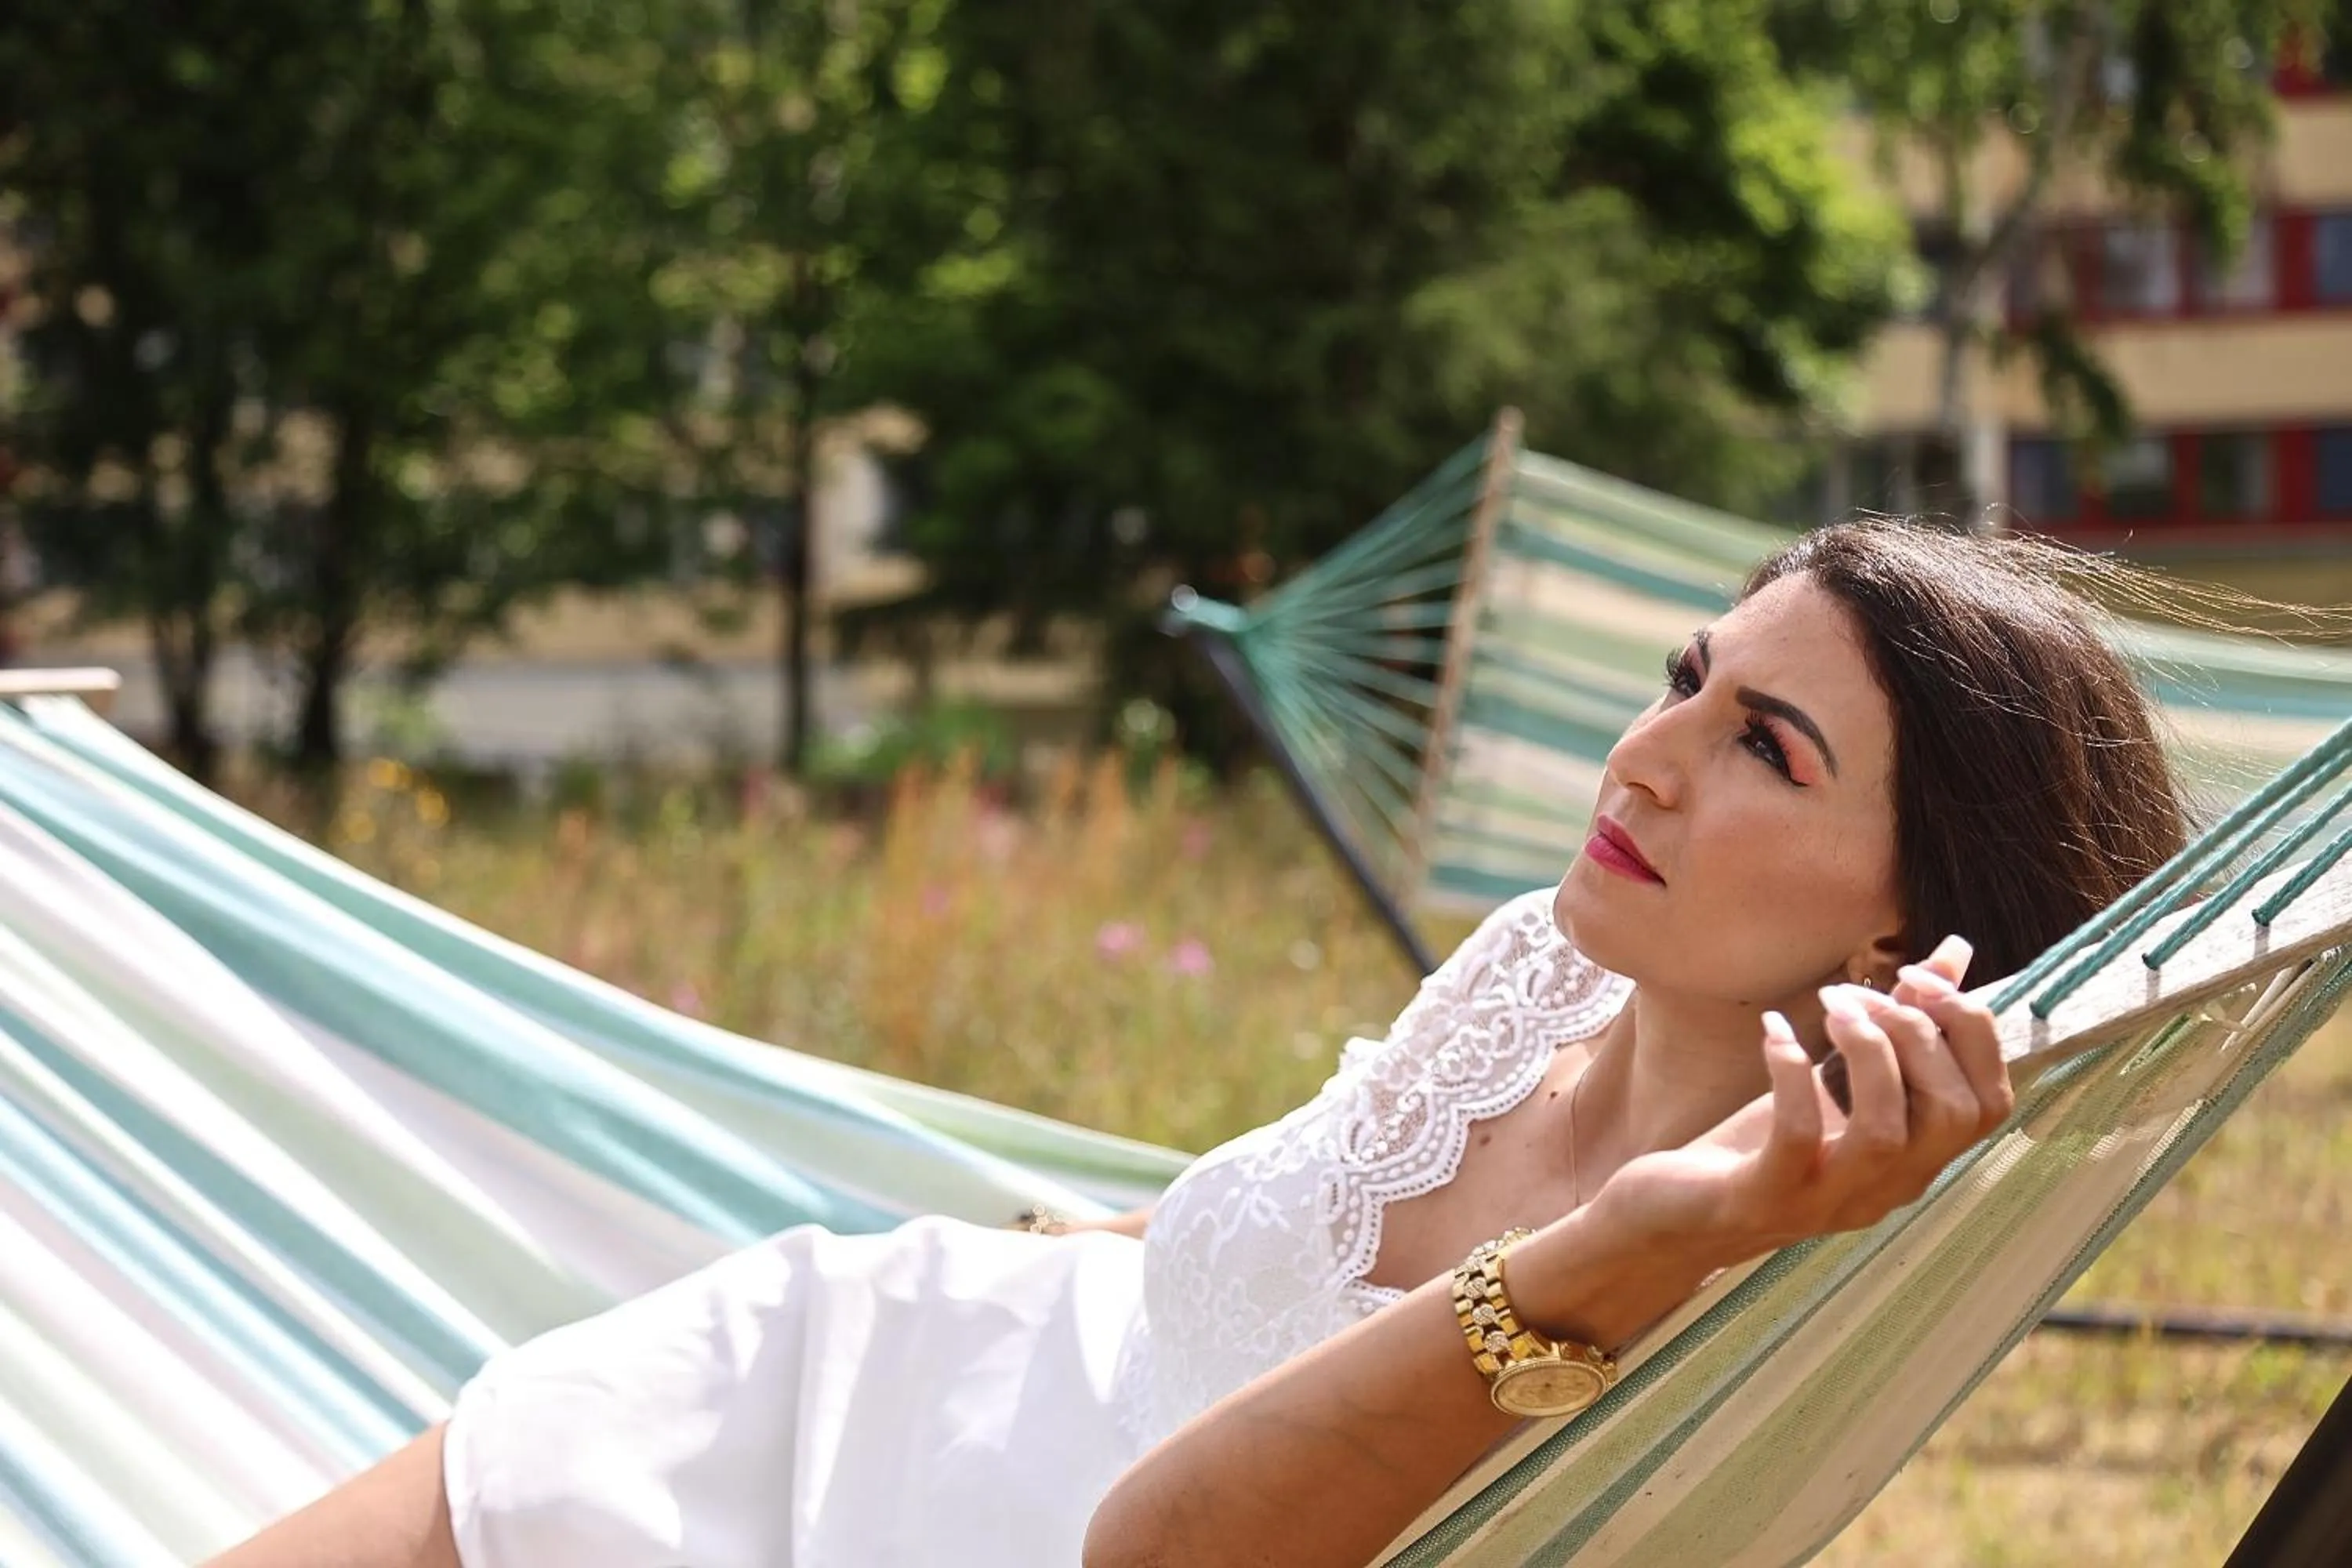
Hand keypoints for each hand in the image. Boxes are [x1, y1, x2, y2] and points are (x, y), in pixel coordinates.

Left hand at [1579, 935, 2014, 1269]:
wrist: (1673, 1218)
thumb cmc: (1759, 1145)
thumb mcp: (1834, 1080)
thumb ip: (1896, 1029)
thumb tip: (1953, 955)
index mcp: (1915, 1161)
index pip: (1991, 1105)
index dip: (1970, 1030)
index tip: (1915, 978)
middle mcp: (1886, 1188)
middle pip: (1954, 1114)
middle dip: (1916, 1033)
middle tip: (1856, 992)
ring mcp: (1827, 1201)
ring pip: (1886, 1132)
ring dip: (1866, 1052)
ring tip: (1828, 1004)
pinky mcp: (1764, 1200)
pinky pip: (1798, 1139)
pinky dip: (1792, 1076)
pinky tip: (1774, 1033)